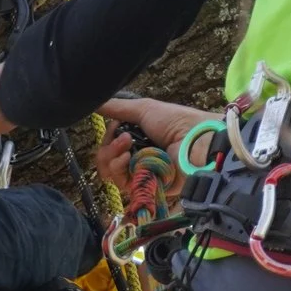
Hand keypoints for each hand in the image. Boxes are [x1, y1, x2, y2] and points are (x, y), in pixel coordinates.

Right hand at [97, 95, 219, 173]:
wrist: (196, 142)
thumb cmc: (176, 122)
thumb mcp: (144, 108)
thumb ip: (117, 108)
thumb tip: (94, 103)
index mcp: (138, 138)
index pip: (110, 143)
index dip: (108, 136)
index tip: (115, 127)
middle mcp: (138, 156)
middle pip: (106, 158)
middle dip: (108, 147)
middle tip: (124, 139)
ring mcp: (141, 173)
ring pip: (110, 171)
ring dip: (111, 156)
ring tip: (126, 147)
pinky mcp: (145, 187)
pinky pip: (121, 182)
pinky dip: (118, 168)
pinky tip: (127, 158)